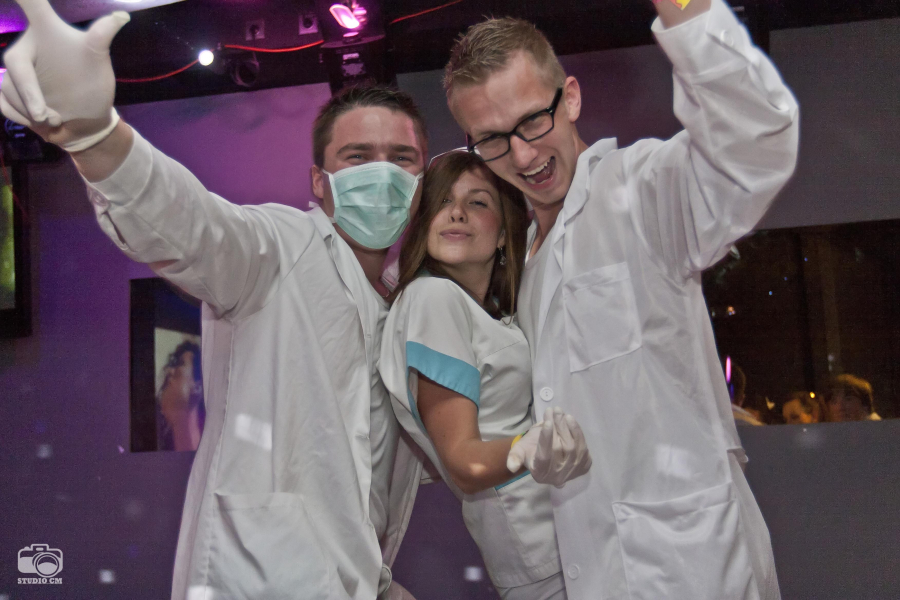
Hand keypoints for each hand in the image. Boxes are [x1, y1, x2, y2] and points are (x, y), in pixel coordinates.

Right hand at [0, 0, 129, 149]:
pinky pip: (3, 101)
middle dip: (30, 93)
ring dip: (31, 109)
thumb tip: (123, 15)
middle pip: (15, 63)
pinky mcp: (8, 88)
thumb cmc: (92, 85)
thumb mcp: (98, 59)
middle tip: (45, 116)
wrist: (86, 122)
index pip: (31, 3)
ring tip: (56, 119)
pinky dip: (19, 115)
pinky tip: (40, 121)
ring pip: (8, 86)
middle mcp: (27, 46)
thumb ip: (102, 35)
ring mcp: (15, 69)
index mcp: (45, 29)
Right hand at [506, 407, 591, 487]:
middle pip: (560, 449)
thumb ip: (514, 457)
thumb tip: (511, 467)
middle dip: (558, 426)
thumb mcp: (519, 451)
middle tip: (555, 410)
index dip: (546, 439)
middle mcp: (557, 477)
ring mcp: (573, 473)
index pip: (544, 456)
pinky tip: (570, 422)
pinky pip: (583, 448)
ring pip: (574, 447)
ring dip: (569, 427)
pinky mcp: (584, 466)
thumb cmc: (531, 450)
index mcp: (540, 473)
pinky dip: (577, 432)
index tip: (547, 422)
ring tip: (561, 413)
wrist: (547, 457)